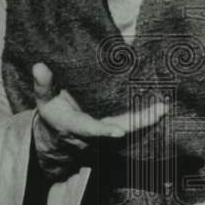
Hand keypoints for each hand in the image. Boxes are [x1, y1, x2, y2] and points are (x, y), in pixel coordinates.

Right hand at [31, 62, 167, 178]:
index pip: (89, 129)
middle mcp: (94, 133)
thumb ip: (43, 85)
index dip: (103, 131)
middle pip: (119, 129)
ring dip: (147, 119)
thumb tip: (39, 66)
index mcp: (74, 126)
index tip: (118, 132)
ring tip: (164, 107)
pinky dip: (146, 118)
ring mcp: (106, 134)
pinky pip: (132, 125)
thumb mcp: (43, 100)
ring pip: (129, 128)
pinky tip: (161, 108)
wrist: (58, 139)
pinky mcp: (114, 129)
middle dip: (139, 123)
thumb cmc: (52, 114)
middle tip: (158, 111)